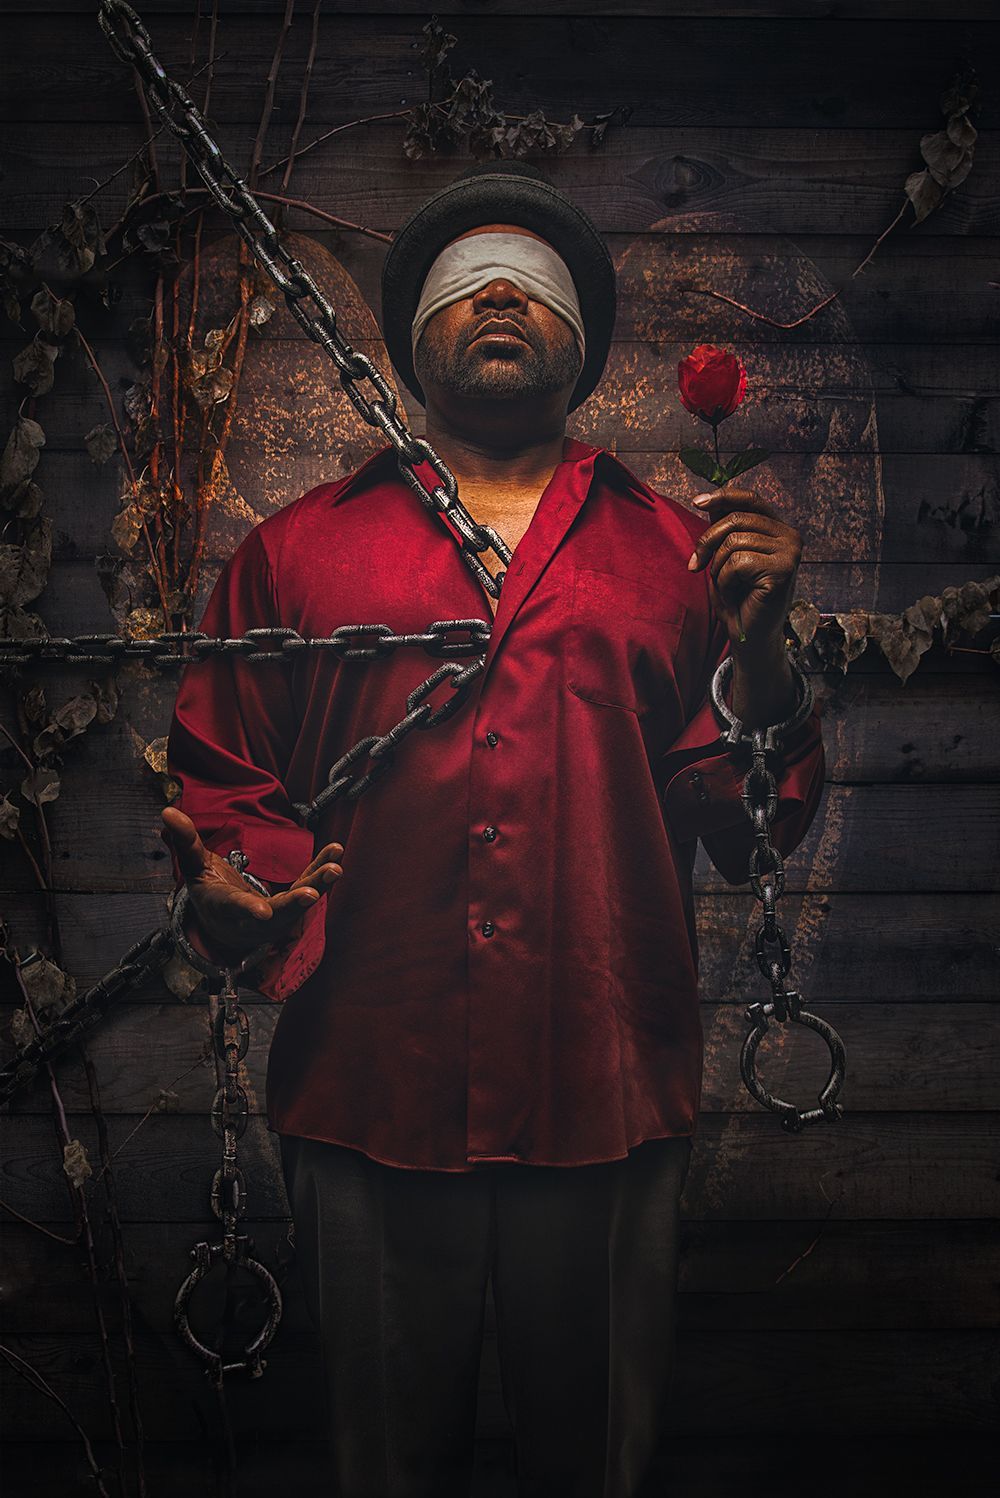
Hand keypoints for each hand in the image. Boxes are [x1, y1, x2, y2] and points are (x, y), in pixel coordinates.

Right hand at [161, 805, 342, 958]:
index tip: (263, 913)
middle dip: (294, 904)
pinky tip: (336, 854)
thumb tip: (166, 812)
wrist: (226, 928)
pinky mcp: (292, 905)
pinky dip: (321, 872)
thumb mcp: (195, 869)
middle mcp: (255, 919)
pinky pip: (308, 887)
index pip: (236, 909)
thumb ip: (185, 842)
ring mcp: (277, 916)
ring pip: (299, 903)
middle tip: (311, 895)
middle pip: (277, 914)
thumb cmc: (210, 894)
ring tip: (335, 868)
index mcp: (226, 909)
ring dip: (318, 885)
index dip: (248, 910)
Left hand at [687, 486, 801, 650]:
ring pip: (733, 541)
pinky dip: (724, 581)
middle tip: (694, 566)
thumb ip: (724, 531)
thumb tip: (707, 501)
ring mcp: (790, 552)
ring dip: (717, 567)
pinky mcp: (783, 570)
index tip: (697, 502)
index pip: (750, 499)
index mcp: (779, 529)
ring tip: (725, 586)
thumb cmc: (738, 598)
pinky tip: (733, 594)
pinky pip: (736, 563)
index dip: (723, 496)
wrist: (749, 636)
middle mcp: (790, 536)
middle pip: (736, 519)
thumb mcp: (726, 558)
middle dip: (707, 542)